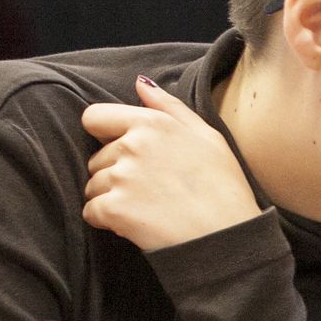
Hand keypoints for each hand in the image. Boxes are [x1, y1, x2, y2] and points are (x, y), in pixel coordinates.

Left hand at [79, 74, 260, 250]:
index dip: (106, 136)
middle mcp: (133, 145)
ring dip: (112, 198)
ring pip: (93, 186)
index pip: (94, 117)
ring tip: (148, 209)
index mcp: (153, 124)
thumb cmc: (224, 188)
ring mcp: (122, 177)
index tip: (127, 155)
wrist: (229, 237)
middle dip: (115, 174)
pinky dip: (108, 221)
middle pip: (96, 158)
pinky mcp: (114, 209)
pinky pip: (92, 212)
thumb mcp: (208, 137)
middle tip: (152, 191)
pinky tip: (137, 224)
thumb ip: (170, 107)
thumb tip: (140, 83)